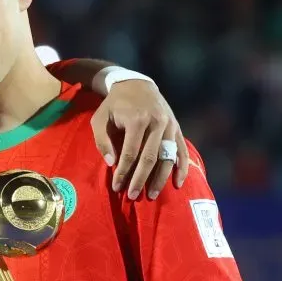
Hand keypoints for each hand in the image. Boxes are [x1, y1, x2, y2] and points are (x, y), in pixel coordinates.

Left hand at [91, 80, 189, 199]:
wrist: (136, 84)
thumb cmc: (114, 104)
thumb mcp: (100, 119)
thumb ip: (102, 141)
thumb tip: (111, 164)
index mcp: (137, 120)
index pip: (130, 153)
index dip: (123, 172)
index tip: (117, 187)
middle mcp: (157, 123)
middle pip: (150, 158)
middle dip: (140, 180)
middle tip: (133, 196)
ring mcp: (170, 126)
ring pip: (167, 157)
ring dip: (160, 178)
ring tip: (152, 195)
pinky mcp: (177, 128)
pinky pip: (181, 151)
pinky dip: (181, 168)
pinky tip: (178, 183)